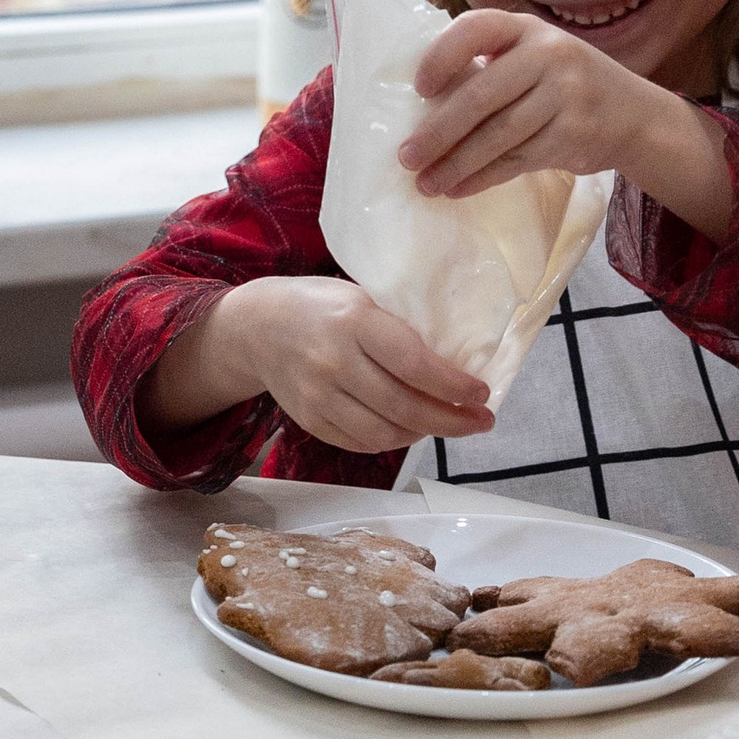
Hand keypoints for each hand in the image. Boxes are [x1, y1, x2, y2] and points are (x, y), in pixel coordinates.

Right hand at [150, 277, 491, 456]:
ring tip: (450, 426)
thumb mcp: (359, 296)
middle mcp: (333, 362)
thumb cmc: (319, 306)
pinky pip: (361, 443)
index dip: (453, 386)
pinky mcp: (309, 420)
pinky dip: (393, 441)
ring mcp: (318, 396)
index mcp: (353, 321)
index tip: (482, 393)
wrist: (256, 326)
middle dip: (452, 420)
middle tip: (481, 421)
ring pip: (385, 433)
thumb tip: (455, 360)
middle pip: (404, 406)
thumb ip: (397, 326)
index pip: (413, 364)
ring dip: (425, 434)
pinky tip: (412, 430)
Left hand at [399, 10, 731, 234]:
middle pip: (481, 96)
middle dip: (437, 132)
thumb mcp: (533, 58)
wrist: (635, 116)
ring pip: (497, 136)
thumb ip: (488, 68)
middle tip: (406, 157)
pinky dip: (482, 177)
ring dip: (455, 164)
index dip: (442, 56)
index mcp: (526, 29)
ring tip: (425, 183)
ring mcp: (566, 95)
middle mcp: (549, 55)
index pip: (476, 29)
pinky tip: (457, 187)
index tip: (419, 89)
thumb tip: (418, 110)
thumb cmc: (563, 85)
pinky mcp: (575, 135)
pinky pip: (516, 160)